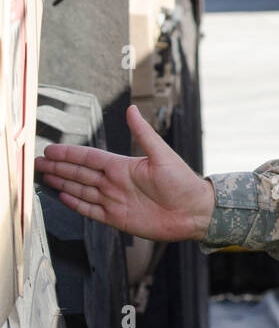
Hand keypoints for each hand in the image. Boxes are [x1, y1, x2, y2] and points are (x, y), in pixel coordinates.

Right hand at [33, 103, 215, 242]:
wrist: (193, 212)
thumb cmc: (183, 182)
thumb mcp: (163, 155)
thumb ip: (143, 133)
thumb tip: (131, 109)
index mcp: (123, 166)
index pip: (89, 158)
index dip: (69, 154)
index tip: (50, 150)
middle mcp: (115, 182)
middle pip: (79, 174)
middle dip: (58, 168)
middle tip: (36, 164)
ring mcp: (115, 200)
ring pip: (81, 190)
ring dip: (62, 184)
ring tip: (44, 178)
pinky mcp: (117, 218)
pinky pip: (91, 210)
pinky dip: (76, 204)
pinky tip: (63, 197)